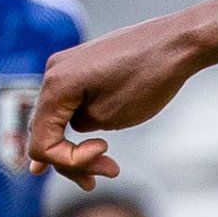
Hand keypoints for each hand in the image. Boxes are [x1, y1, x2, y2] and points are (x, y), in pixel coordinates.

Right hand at [25, 12, 214, 187]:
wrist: (176, 43)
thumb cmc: (148, 78)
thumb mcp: (111, 116)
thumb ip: (79, 130)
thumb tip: (64, 134)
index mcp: (55, 85)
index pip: (41, 143)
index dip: (69, 161)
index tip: (106, 153)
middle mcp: (53, 72)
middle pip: (45, 132)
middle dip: (73, 159)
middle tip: (109, 174)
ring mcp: (66, 67)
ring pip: (58, 120)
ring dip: (78, 146)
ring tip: (109, 167)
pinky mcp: (81, 67)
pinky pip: (69, 104)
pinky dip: (81, 126)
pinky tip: (90, 145)